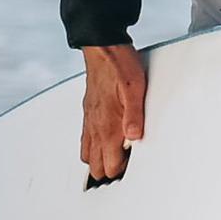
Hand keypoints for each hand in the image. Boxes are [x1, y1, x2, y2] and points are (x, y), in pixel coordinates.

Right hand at [79, 43, 148, 184]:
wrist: (102, 48)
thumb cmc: (119, 66)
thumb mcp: (135, 89)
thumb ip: (135, 116)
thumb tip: (135, 137)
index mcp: (107, 126)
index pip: (110, 166)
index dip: (123, 171)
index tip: (134, 166)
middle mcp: (95, 127)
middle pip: (96, 167)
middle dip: (109, 171)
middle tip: (126, 165)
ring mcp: (89, 121)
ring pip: (87, 156)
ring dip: (99, 161)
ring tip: (116, 157)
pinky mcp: (88, 113)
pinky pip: (85, 140)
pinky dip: (93, 148)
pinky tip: (105, 140)